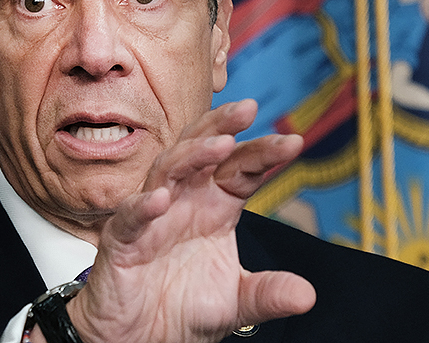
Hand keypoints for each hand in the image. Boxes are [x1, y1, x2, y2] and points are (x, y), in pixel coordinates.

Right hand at [63, 99, 315, 342]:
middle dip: (222, 127)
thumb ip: (268, 294)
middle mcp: (183, 203)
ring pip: (167, 172)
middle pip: (200, 151)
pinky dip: (143, 206)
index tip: (294, 143)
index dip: (264, 154)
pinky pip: (130, 216)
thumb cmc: (179, 308)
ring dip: (191, 156)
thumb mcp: (235, 302)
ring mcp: (151, 217)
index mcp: (214, 207)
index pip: (240, 169)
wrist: (136, 338)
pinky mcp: (122, 240)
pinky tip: (162, 199)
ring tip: (220, 146)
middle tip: (248, 108)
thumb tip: (307, 295)